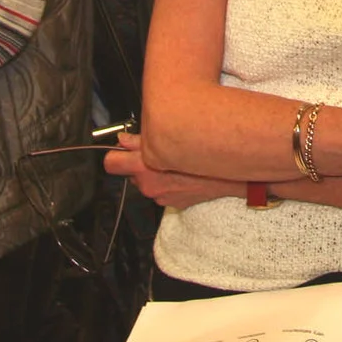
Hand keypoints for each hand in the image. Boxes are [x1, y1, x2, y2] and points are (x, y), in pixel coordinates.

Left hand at [105, 131, 243, 209]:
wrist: (231, 176)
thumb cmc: (204, 155)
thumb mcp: (170, 139)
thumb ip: (141, 140)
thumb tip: (123, 140)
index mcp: (144, 167)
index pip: (110, 163)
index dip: (115, 155)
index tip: (121, 150)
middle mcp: (148, 185)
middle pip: (130, 171)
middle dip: (140, 162)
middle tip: (159, 150)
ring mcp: (160, 197)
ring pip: (146, 180)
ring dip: (155, 171)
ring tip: (175, 161)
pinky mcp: (171, 203)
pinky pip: (161, 189)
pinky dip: (167, 181)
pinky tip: (182, 173)